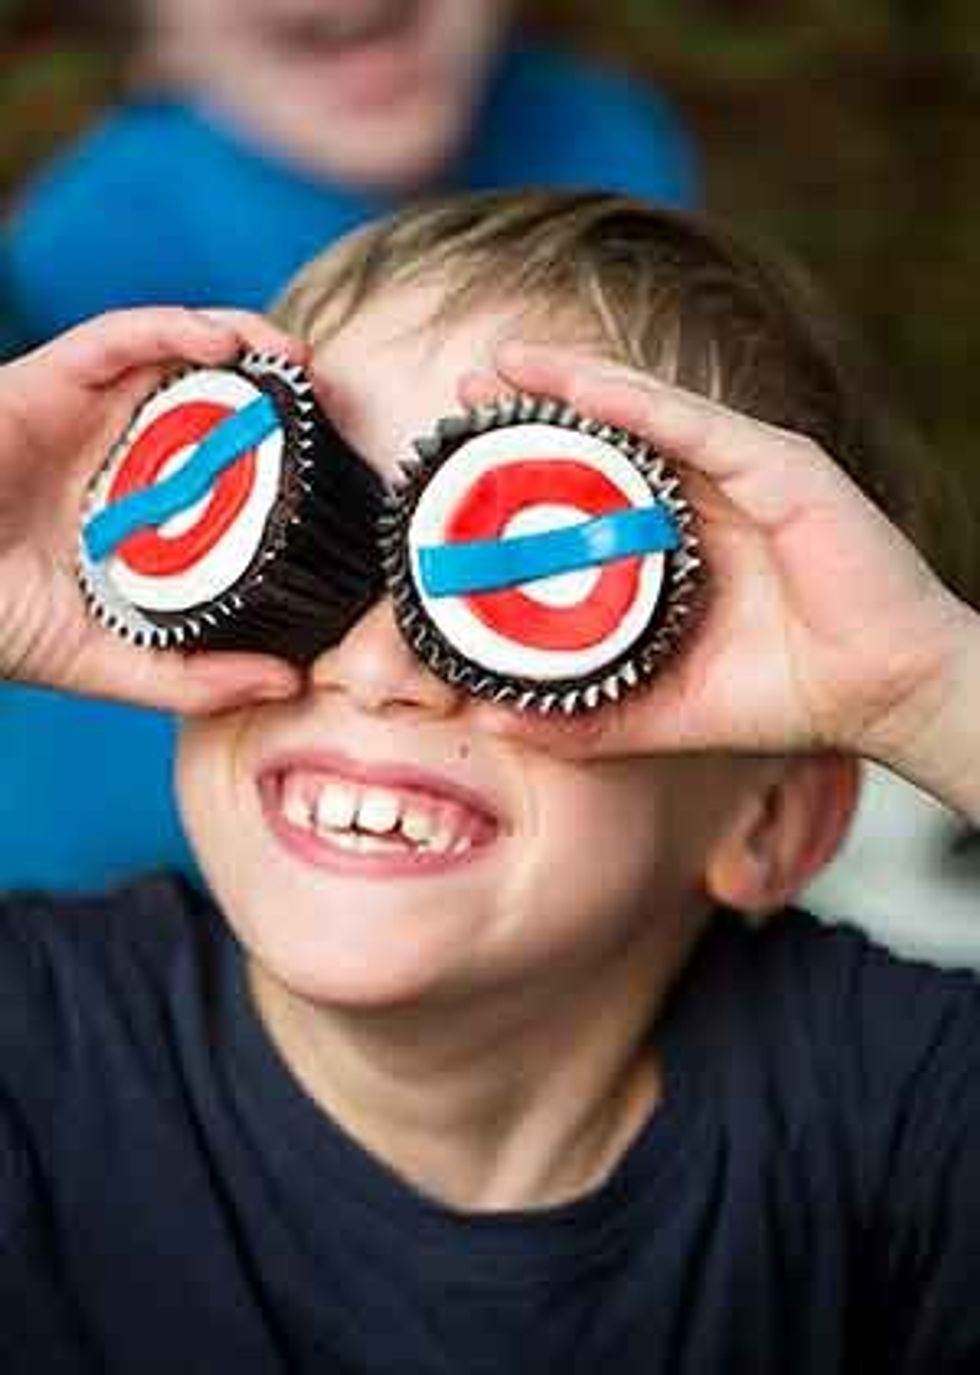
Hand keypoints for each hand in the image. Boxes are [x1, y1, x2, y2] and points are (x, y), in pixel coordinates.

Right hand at [0, 307, 305, 710]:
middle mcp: (122, 451)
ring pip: (179, 353)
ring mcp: (88, 412)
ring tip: (299, 363)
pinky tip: (228, 344)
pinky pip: (122, 335)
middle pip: (215, 402)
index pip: (226, 468)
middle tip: (336, 405)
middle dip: (280, 393)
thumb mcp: (106, 661)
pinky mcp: (48, 377)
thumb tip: (290, 684)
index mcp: (141, 507)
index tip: (345, 469)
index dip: (288, 459)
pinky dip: (177, 327)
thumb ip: (191, 676)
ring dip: (246, 343)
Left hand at [459, 343, 977, 796]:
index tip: (458, 466)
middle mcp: (707, 497)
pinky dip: (628, 397)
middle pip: (605, 439)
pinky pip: (690, 421)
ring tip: (497, 370)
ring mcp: (743, 472)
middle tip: (459, 399)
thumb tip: (492, 725)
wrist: (883, 695)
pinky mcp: (779, 464)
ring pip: (639, 412)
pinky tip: (571, 383)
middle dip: (531, 414)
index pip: (592, 492)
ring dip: (566, 383)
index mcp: (681, 545)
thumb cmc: (786, 694)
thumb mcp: (662, 711)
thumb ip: (583, 717)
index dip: (527, 470)